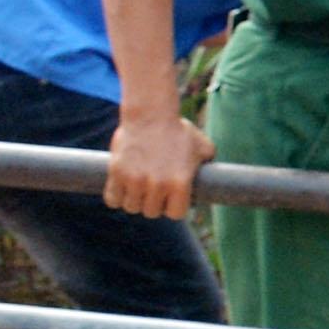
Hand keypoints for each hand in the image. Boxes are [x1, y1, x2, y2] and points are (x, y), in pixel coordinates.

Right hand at [106, 106, 211, 221]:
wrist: (150, 113)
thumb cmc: (177, 130)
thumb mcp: (202, 146)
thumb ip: (209, 164)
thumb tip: (217, 178)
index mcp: (180, 183)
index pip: (175, 214)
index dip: (173, 207)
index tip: (170, 200)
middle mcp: (158, 185)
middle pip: (151, 212)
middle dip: (153, 203)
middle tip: (153, 191)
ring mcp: (135, 180)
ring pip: (131, 207)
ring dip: (134, 200)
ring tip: (138, 188)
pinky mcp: (117, 173)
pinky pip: (112, 199)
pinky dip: (115, 196)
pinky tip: (121, 188)